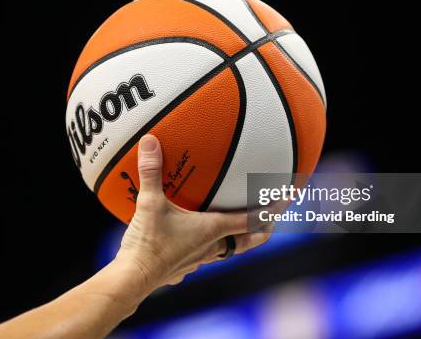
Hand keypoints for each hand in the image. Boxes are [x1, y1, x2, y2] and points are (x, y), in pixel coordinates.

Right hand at [116, 134, 272, 289]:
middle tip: (274, 218)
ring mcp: (199, 259)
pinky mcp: (184, 265)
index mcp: (212, 229)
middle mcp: (212, 246)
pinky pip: (204, 255)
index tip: (287, 197)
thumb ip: (152, 172)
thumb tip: (150, 141)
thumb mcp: (149, 203)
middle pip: (248, 240)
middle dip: (264, 229)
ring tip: (242, 228)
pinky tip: (196, 242)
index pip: (251, 219)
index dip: (272, 208)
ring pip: (229, 249)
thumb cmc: (147, 244)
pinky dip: (210, 246)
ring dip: (239, 238)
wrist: (133, 279)